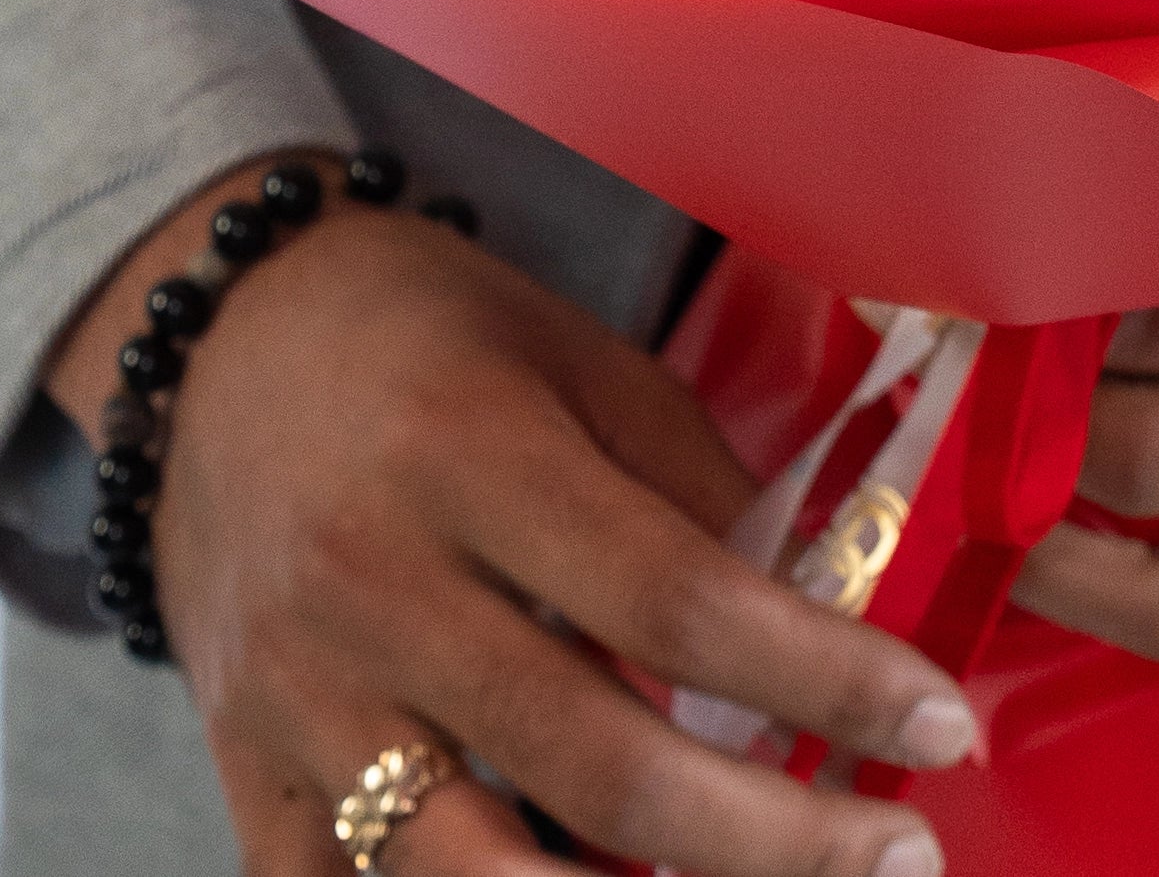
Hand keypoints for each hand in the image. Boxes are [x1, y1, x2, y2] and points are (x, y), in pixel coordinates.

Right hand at [45, 166, 973, 875]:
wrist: (216, 340)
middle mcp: (375, 587)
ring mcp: (298, 701)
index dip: (823, 676)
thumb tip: (825, 611)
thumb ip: (690, 485)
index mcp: (472, 456)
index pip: (677, 600)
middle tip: (905, 857)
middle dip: (776, 840)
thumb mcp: (576, 357)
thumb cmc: (428, 334)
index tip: (941, 722)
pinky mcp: (243, 777)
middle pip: (601, 765)